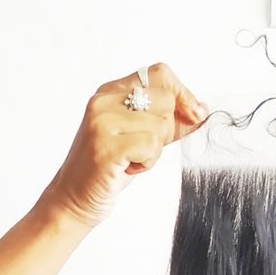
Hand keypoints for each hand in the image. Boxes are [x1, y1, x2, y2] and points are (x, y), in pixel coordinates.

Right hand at [42, 63, 207, 228]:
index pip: (159, 73)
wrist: (73, 200)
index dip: (183, 92)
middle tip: (144, 147)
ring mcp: (102, 123)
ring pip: (160, 125)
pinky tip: (128, 168)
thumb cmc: (108, 170)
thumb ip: (168, 122)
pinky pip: (151, 146)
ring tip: (131, 160)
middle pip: (165, 99)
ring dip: (154, 151)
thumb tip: (202, 111)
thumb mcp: (140, 139)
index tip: (195, 113)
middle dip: (167, 128)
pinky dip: (147, 163)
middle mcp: (103, 102)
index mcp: (110, 92)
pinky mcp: (107, 146)